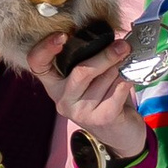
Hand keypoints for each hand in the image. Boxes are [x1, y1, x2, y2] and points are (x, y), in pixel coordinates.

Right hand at [30, 31, 149, 164]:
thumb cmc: (104, 95)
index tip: (62, 36)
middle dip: (105, 56)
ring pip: (103, 79)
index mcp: (54, 83)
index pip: (37, 64)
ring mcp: (79, 112)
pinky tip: (130, 78)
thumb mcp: (91, 76)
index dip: (45, 48)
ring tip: (126, 65)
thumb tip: (108, 35)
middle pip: (81, 71)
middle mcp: (61, 98)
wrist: (120, 132)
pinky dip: (126, 81)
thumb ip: (90, 57)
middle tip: (122, 45)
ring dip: (119, 69)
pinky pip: (117, 91)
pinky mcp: (100, 119)